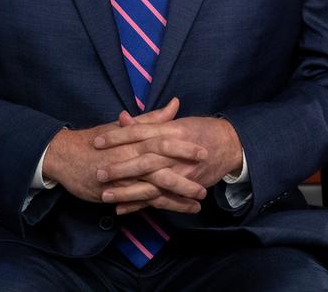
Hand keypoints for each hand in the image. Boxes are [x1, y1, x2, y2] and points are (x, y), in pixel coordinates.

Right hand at [41, 98, 209, 211]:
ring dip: (178, 196)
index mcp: (133, 140)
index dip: (184, 147)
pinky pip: (142, 202)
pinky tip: (177, 210)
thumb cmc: (96, 140)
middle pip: (163, 168)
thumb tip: (174, 105)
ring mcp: (123, 177)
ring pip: (155, 189)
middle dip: (186, 176)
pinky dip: (161, 206)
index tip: (203, 150)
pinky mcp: (116, 193)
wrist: (65, 156)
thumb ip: (151, 119)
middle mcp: (130, 158)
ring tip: (199, 200)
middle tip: (206, 181)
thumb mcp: (123, 126)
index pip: (163, 142)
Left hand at [94, 100, 243, 213]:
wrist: (230, 146)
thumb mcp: (176, 122)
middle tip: (98, 173)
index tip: (98, 141)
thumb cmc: (201, 130)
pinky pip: (161, 199)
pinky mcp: (185, 187)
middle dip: (120, 168)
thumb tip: (123, 118)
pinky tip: (122, 210)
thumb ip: (149, 122)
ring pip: (151, 184)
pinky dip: (142, 206)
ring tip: (105, 197)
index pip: (140, 132)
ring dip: (128, 193)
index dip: (118, 136)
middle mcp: (174, 152)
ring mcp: (180, 172)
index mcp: (170, 131)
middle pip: (144, 160)